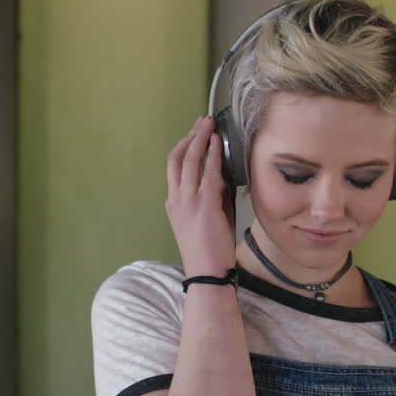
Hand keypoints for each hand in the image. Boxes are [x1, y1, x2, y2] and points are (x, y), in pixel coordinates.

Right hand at [165, 116, 236, 276]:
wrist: (207, 274)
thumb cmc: (209, 251)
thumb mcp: (207, 218)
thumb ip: (213, 195)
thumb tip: (222, 175)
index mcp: (174, 203)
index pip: (174, 167)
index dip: (184, 146)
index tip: (195, 133)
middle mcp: (176, 199)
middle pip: (177, 158)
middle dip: (190, 136)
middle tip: (202, 121)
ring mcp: (187, 201)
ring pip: (189, 160)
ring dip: (200, 138)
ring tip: (209, 124)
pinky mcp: (202, 205)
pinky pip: (207, 173)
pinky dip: (212, 155)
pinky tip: (217, 143)